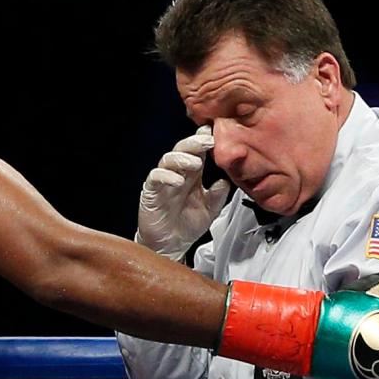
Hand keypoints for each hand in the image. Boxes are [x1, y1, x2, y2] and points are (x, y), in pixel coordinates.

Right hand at [137, 126, 230, 260]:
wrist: (170, 246)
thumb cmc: (187, 225)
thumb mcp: (210, 210)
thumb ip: (218, 194)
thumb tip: (227, 180)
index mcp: (192, 175)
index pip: (198, 151)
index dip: (205, 140)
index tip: (217, 133)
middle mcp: (178, 173)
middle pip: (183, 149)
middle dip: (195, 143)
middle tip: (208, 141)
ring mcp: (163, 181)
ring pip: (168, 159)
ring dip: (182, 158)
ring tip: (196, 163)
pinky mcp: (151, 191)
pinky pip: (155, 178)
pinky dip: (166, 176)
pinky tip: (178, 181)